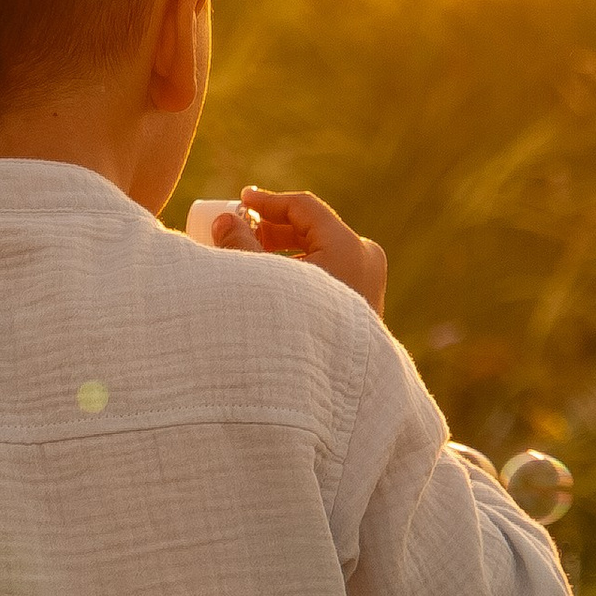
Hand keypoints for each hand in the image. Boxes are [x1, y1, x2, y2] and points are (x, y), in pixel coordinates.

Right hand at [218, 183, 387, 320]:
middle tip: (239, 230)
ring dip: (285, 249)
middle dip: (273, 228)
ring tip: (250, 256)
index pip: (305, 208)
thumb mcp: (262, 285)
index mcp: (348, 248)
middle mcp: (365, 259)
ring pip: (322, 250)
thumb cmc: (293, 333)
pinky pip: (330, 271)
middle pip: (315, 228)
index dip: (268, 201)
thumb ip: (240, 248)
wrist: (329, 395)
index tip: (240, 200)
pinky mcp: (365, 302)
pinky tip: (274, 281)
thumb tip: (226, 220)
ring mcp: (369, 281)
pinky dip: (300, 268)